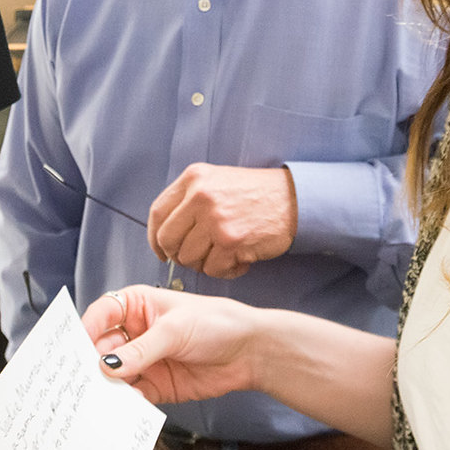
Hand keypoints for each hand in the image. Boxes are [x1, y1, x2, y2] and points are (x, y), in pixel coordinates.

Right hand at [82, 286, 263, 405]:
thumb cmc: (216, 323)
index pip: (101, 314)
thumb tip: (107, 365)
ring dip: (106, 386)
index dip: (85, 329)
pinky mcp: (155, 385)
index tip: (73, 347)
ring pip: (114, 374)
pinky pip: (132, 395)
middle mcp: (135, 332)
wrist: (250, 351)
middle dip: (92, 363)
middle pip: (102, 348)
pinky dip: (125, 403)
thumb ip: (141, 350)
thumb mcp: (174, 330)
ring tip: (98, 398)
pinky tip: (121, 409)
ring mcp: (144, 360)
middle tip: (82, 380)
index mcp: (137, 305)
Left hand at [147, 164, 295, 279]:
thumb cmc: (256, 193)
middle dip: (179, 255)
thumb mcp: (216, 181)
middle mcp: (200, 197)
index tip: (161, 250)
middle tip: (196, 257)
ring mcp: (215, 219)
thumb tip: (165, 233)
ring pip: (189, 258)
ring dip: (204, 264)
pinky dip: (225, 271)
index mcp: (193, 178)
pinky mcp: (231, 241)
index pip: (157, 213)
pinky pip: (213, 269)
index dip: (155, 238)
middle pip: (168, 239)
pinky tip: (238, 261)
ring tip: (223, 255)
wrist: (294, 199)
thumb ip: (189, 200)